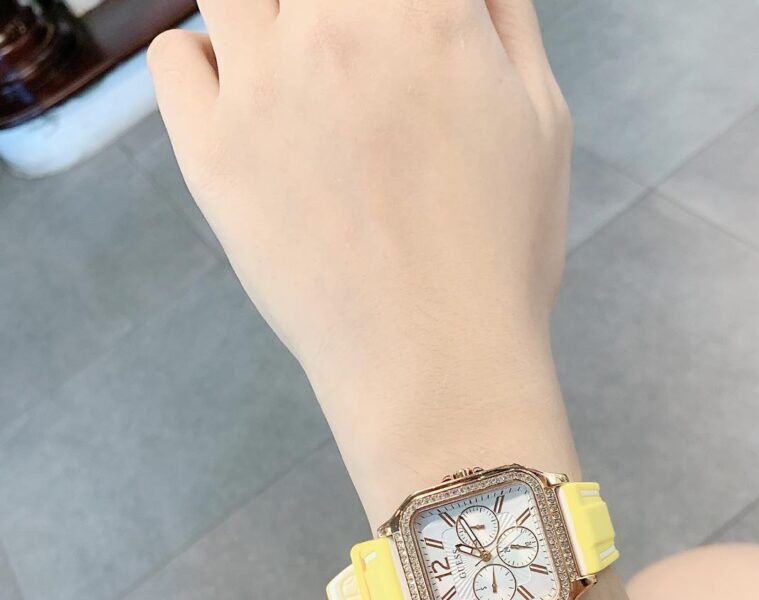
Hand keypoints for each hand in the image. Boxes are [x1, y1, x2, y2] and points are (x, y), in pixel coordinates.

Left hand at [148, 1, 575, 518]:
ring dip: (266, 11)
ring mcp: (261, 91)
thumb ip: (504, 15)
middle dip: (332, 8)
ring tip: (296, 56)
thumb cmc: (503, 254)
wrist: (438, 365)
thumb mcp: (542, 121)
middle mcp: (335, 29)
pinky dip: (206, 59)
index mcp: (426, 13)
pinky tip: (250, 98)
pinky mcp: (209, 154)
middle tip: (345, 44)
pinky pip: (176, 56)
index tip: (395, 21)